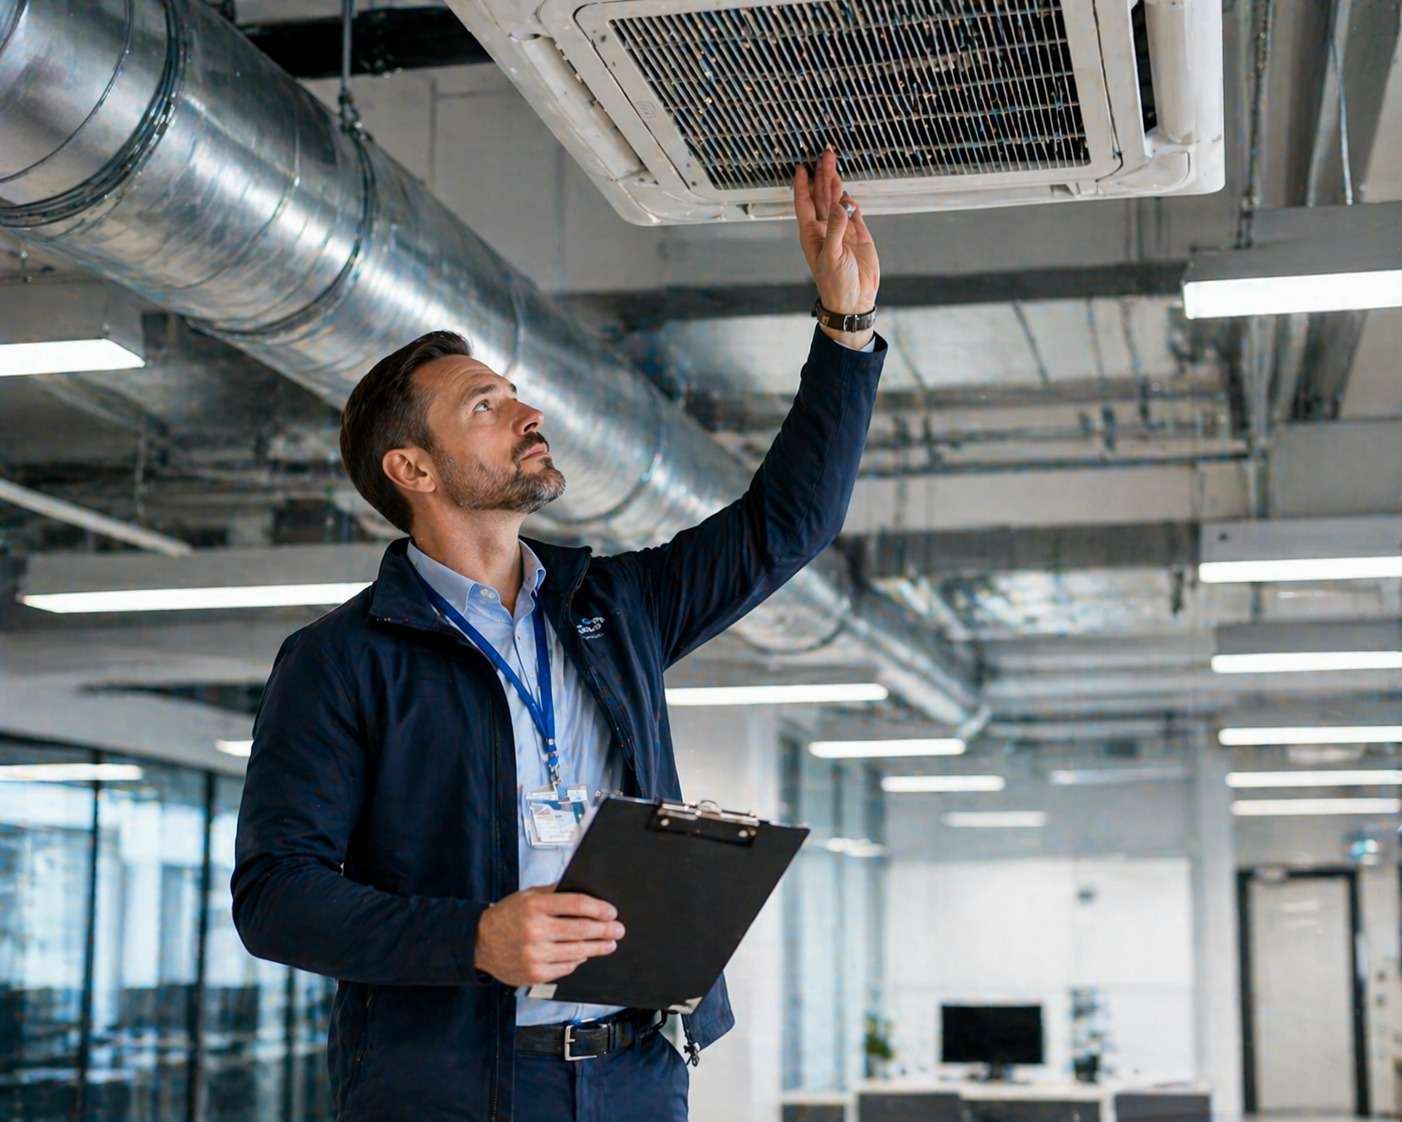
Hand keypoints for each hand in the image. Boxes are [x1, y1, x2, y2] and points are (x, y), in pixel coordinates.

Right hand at [473, 885, 623, 986]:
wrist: (479, 943)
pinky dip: (577, 960)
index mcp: (535, 906)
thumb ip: (554, 893)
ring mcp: (535, 954)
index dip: (599, 908)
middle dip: (605, 929)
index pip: (577, 905)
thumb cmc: (506, 917)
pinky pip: (566, 967)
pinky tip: (584, 955)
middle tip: (618, 929)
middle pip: (582, 929)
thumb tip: (584, 891)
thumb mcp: (527, 896)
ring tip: (609, 944)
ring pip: (577, 951)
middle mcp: (535, 930)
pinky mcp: (535, 974)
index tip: (611, 912)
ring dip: (598, 948)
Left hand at [792, 146, 879, 317]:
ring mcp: (842, 230)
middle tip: (825, 154)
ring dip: (835, 183)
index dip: (802, 185)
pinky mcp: (858, 234)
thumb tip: (839, 205)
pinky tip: (846, 190)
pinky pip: (853, 212)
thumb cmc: (836, 283)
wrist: (854, 300)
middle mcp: (825, 229)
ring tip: (833, 163)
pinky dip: (850, 200)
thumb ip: (835, 230)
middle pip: (821, 196)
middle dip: (822, 175)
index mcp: (812, 234)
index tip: (800, 167)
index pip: (805, 204)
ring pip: (837, 200)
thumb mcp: (832, 256)